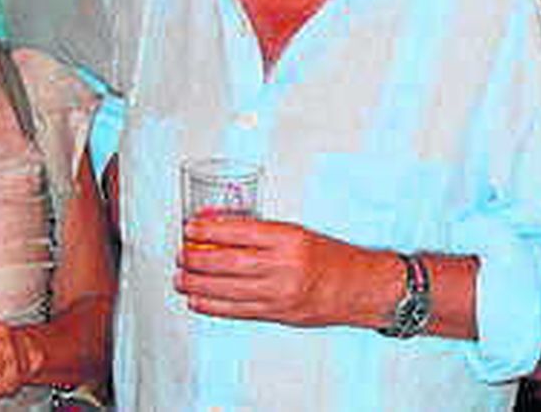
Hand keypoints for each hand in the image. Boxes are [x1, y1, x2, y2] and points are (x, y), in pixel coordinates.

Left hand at [174, 215, 387, 327]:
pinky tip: (197, 300)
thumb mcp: (299, 234)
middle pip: (227, 261)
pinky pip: (237, 311)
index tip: (190, 228)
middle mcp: (283, 266)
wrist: (361, 288)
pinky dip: (212, 306)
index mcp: (289, 238)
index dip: (209, 229)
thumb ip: (261, 233)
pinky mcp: (277, 314)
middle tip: (180, 254)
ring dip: (197, 284)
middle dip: (197, 259)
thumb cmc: (331, 258)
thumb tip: (219, 226)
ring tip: (180, 279)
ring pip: (227, 289)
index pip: (239, 231)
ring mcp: (279, 293)